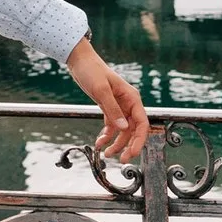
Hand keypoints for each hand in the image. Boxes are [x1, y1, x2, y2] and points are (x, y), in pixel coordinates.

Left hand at [65, 38, 149, 161]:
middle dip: (128, 145)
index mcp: (132, 98)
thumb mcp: (101, 90)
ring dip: (116, 143)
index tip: (133, 153)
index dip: (139, 140)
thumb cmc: (92, 71)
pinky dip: (106, 135)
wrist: (79, 61)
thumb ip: (112, 109)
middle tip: (122, 160)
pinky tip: (99, 142)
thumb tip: (124, 128)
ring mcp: (119, 106)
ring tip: (106, 154)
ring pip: (122, 130)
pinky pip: (111, 126)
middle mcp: (128, 104)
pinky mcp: (108, 107)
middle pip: (133, 130)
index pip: (142, 123)